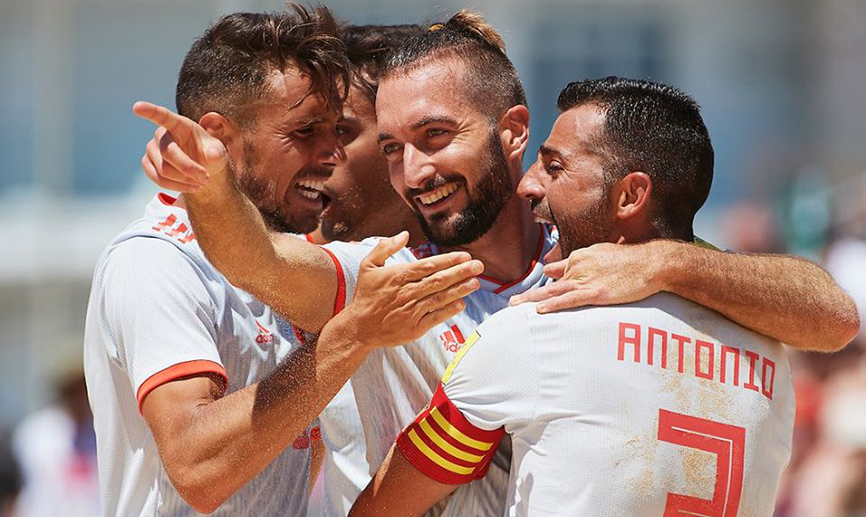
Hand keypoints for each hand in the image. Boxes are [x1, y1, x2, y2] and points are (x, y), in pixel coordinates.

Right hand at [133, 101, 227, 192]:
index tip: (137, 106)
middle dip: (188, 169)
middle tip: (206, 178)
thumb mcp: (218, 151)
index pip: (163, 116)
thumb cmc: (209, 153)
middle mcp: (161, 135)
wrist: (204, 166)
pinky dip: (176, 187)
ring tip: (200, 183)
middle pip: (168, 153)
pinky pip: (158, 180)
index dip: (150, 111)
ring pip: (163, 170)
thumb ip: (217, 152)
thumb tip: (213, 155)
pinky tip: (190, 186)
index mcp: (179, 124)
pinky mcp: (148, 164)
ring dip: (184, 181)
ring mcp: (152, 150)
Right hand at [334, 232, 483, 347]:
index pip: (428, 266)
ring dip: (459, 289)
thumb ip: (385, 247)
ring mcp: (412, 311)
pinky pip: (435, 317)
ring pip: (440, 297)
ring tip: (475, 282)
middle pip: (438, 280)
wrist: (359, 327)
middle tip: (478, 266)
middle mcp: (407, 292)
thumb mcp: (368, 265)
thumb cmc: (365, 295)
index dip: (448, 260)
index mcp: (398, 276)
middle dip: (460, 272)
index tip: (464, 256)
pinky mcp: (414, 328)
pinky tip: (462, 303)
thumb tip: (404, 234)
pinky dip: (449, 310)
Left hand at [509, 241, 664, 312]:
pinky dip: (554, 305)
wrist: (651, 262)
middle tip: (512, 303)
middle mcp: (578, 266)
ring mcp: (586, 279)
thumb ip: (584, 261)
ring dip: (533, 300)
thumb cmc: (631, 260)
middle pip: (550, 282)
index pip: (557, 271)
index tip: (532, 294)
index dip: (545, 283)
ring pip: (553, 291)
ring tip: (516, 307)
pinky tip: (541, 310)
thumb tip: (573, 267)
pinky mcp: (596, 293)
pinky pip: (569, 300)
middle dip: (530, 294)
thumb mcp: (602, 254)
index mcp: (580, 257)